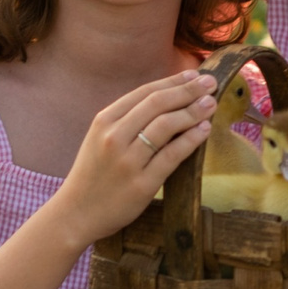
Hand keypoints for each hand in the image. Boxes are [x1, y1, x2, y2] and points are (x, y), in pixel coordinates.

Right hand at [50, 74, 216, 245]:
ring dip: (193, 111)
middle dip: (188, 90)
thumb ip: (127, 120)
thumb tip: (168, 100)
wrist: (76, 213)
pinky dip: (191, 139)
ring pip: (167, 126)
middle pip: (158, 104)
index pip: (145, 92)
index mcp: (104, 121)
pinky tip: (204, 130)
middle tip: (211, 83)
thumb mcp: (100, 138)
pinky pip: (172, 155)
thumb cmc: (93, 174)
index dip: (173, 81)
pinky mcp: (141, 184)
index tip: (194, 75)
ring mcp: (127, 160)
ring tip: (211, 104)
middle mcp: (114, 136)